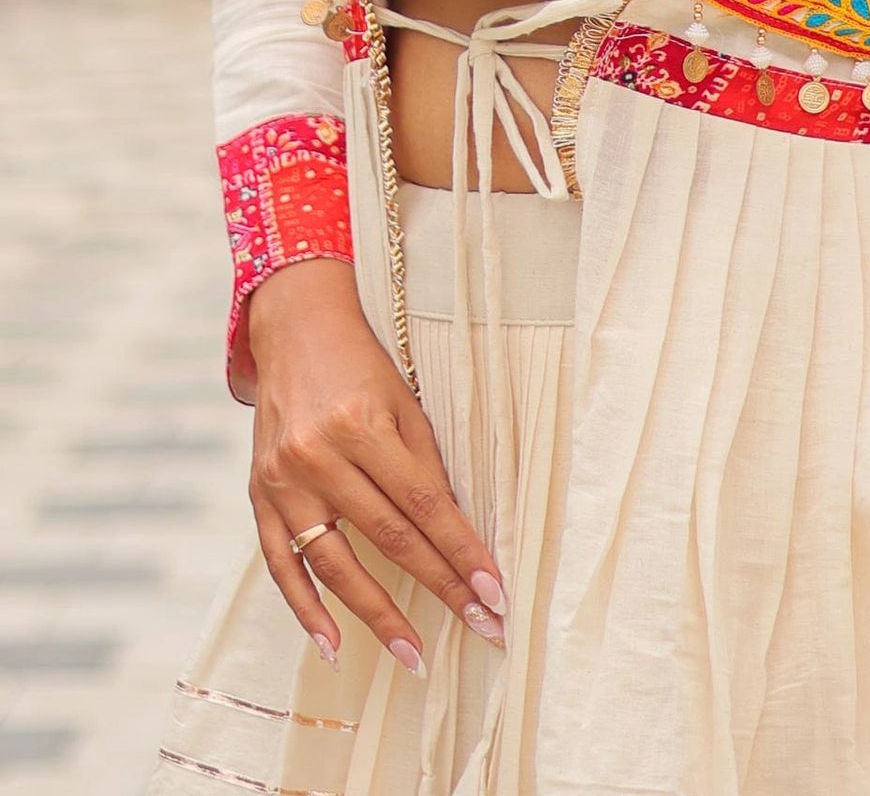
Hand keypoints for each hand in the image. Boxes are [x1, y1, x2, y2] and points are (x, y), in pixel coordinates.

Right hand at [246, 258, 507, 674]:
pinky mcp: (259, 497)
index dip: (460, 551)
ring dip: (376, 615)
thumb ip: (422, 466)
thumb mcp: (403, 403)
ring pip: (335, 563)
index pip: (423, 504)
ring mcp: (283, 480)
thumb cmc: (362, 367)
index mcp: (362, 425)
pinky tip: (332, 644)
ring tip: (414, 654)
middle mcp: (319, 455)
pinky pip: (281, 565)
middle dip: (438, 586)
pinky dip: (306, 609)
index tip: (493, 591)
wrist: (294, 333)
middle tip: (479, 627)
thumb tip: (455, 536)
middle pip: (388, 537)